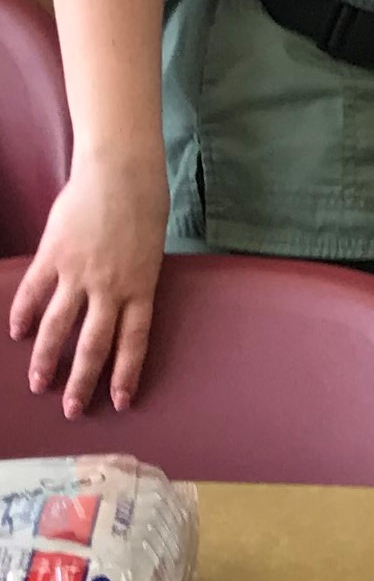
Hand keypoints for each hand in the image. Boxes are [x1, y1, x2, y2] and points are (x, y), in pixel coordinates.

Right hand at [9, 152, 167, 413]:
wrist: (120, 172)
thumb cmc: (143, 206)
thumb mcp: (149, 251)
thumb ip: (134, 281)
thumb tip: (117, 306)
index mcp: (142, 287)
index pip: (134, 341)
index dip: (125, 373)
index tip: (118, 402)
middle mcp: (111, 287)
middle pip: (94, 344)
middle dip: (82, 380)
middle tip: (71, 409)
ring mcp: (79, 273)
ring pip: (58, 327)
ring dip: (47, 359)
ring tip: (39, 383)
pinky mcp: (53, 257)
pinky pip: (34, 292)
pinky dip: (23, 314)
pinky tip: (16, 333)